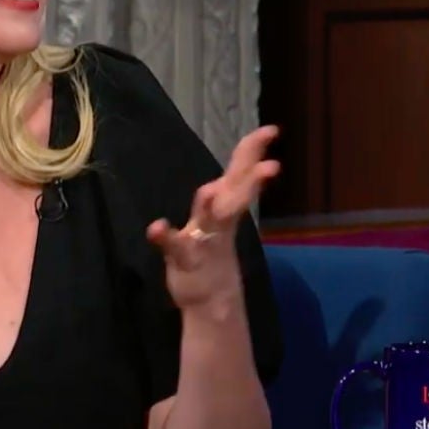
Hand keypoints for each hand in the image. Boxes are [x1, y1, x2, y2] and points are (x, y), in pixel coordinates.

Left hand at [145, 125, 279, 311]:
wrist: (211, 300)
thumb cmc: (213, 250)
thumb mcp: (223, 214)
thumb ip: (232, 188)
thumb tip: (245, 159)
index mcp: (226, 206)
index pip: (241, 172)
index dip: (254, 150)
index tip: (272, 129)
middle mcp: (219, 220)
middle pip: (235, 192)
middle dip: (250, 177)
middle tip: (271, 164)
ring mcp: (205, 240)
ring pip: (212, 219)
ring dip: (212, 206)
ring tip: (212, 191)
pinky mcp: (186, 259)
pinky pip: (176, 247)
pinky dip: (166, 236)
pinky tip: (156, 227)